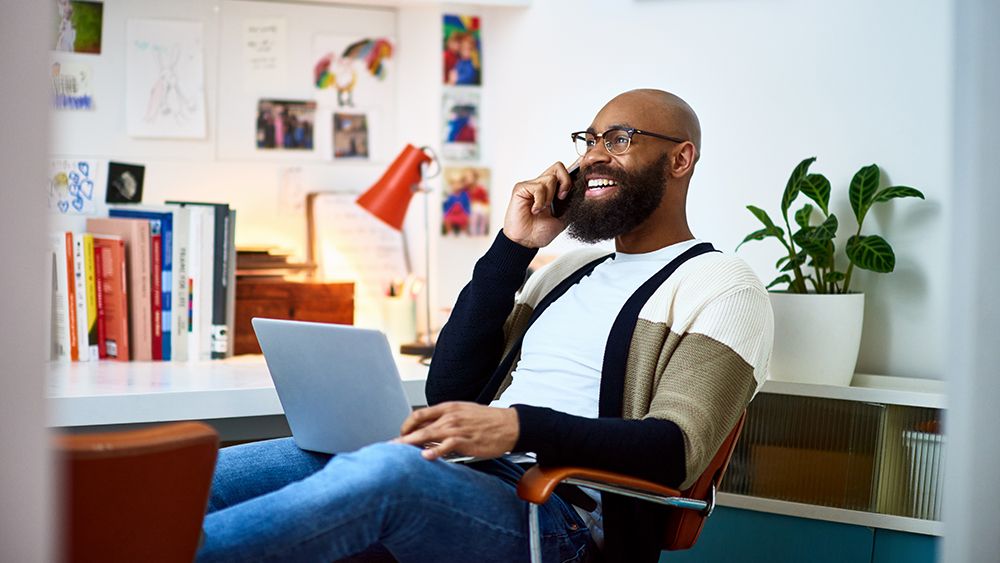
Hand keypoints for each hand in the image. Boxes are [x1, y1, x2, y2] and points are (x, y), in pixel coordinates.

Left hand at [395, 402, 518, 460]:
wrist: (510, 425)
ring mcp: (458, 428)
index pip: (419, 414)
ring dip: (411, 443)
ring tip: (399, 451)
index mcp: (449, 407)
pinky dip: (435, 451)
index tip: (400, 435)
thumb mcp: (464, 413)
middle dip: (402, 437)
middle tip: (390, 447)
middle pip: (419, 425)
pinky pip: (447, 445)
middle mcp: (450, 416)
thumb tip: (428, 432)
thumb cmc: (488, 421)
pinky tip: (426, 456)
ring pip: (428, 434)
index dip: (406, 425)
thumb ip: (445, 420)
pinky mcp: (466, 440)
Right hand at [503, 161, 575, 247]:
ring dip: (550, 197)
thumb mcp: (563, 217)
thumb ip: (571, 204)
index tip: (577, 187)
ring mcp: (531, 185)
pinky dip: (540, 201)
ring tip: (543, 209)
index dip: (572, 175)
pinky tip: (534, 210)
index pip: (564, 172)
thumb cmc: (541, 231)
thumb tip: (584, 191)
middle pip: (559, 167)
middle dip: (566, 182)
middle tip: (562, 198)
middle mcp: (542, 185)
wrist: (527, 241)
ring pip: (550, 178)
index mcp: (552, 190)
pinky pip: (538, 187)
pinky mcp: (521, 188)